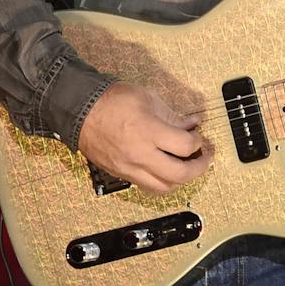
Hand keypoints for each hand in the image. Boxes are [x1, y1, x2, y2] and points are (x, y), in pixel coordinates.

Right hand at [77, 82, 210, 194]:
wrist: (79, 110)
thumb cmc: (110, 101)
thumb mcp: (147, 98)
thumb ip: (172, 115)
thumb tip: (191, 125)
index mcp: (148, 132)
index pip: (185, 146)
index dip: (198, 142)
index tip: (199, 137)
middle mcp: (140, 154)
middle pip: (179, 174)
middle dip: (199, 167)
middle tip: (205, 158)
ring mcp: (129, 168)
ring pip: (164, 187)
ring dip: (181, 180)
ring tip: (188, 167)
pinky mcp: (122, 174)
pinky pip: (147, 187)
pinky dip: (163, 182)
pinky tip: (168, 171)